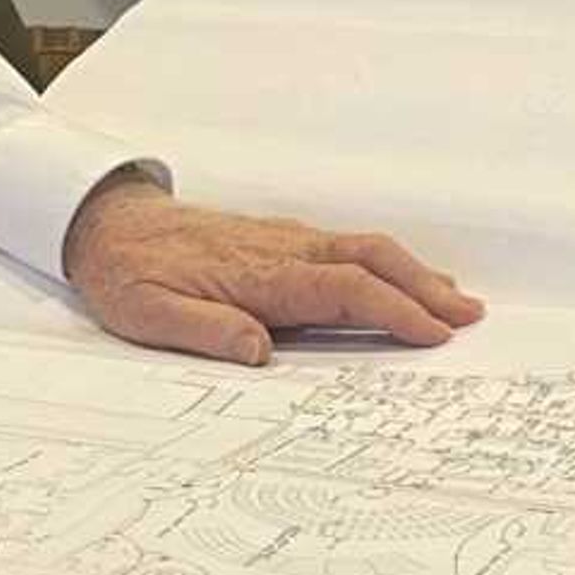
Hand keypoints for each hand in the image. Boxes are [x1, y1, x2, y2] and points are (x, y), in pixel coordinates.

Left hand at [61, 173, 484, 365]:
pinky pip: (346, 248)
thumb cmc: (127, 274)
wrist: (104, 223)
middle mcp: (281, 250)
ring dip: (413, 274)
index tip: (433, 332)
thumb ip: (204, 331)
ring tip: (456, 303)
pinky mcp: (280, 241)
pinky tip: (403, 281)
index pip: (342, 290)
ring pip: (364, 250)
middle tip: (470, 317)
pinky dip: (386, 265)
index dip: (392, 311)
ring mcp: (284, 241)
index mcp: (257, 275)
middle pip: (369, 260)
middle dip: (423, 287)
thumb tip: (259, 350)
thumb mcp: (148, 314)